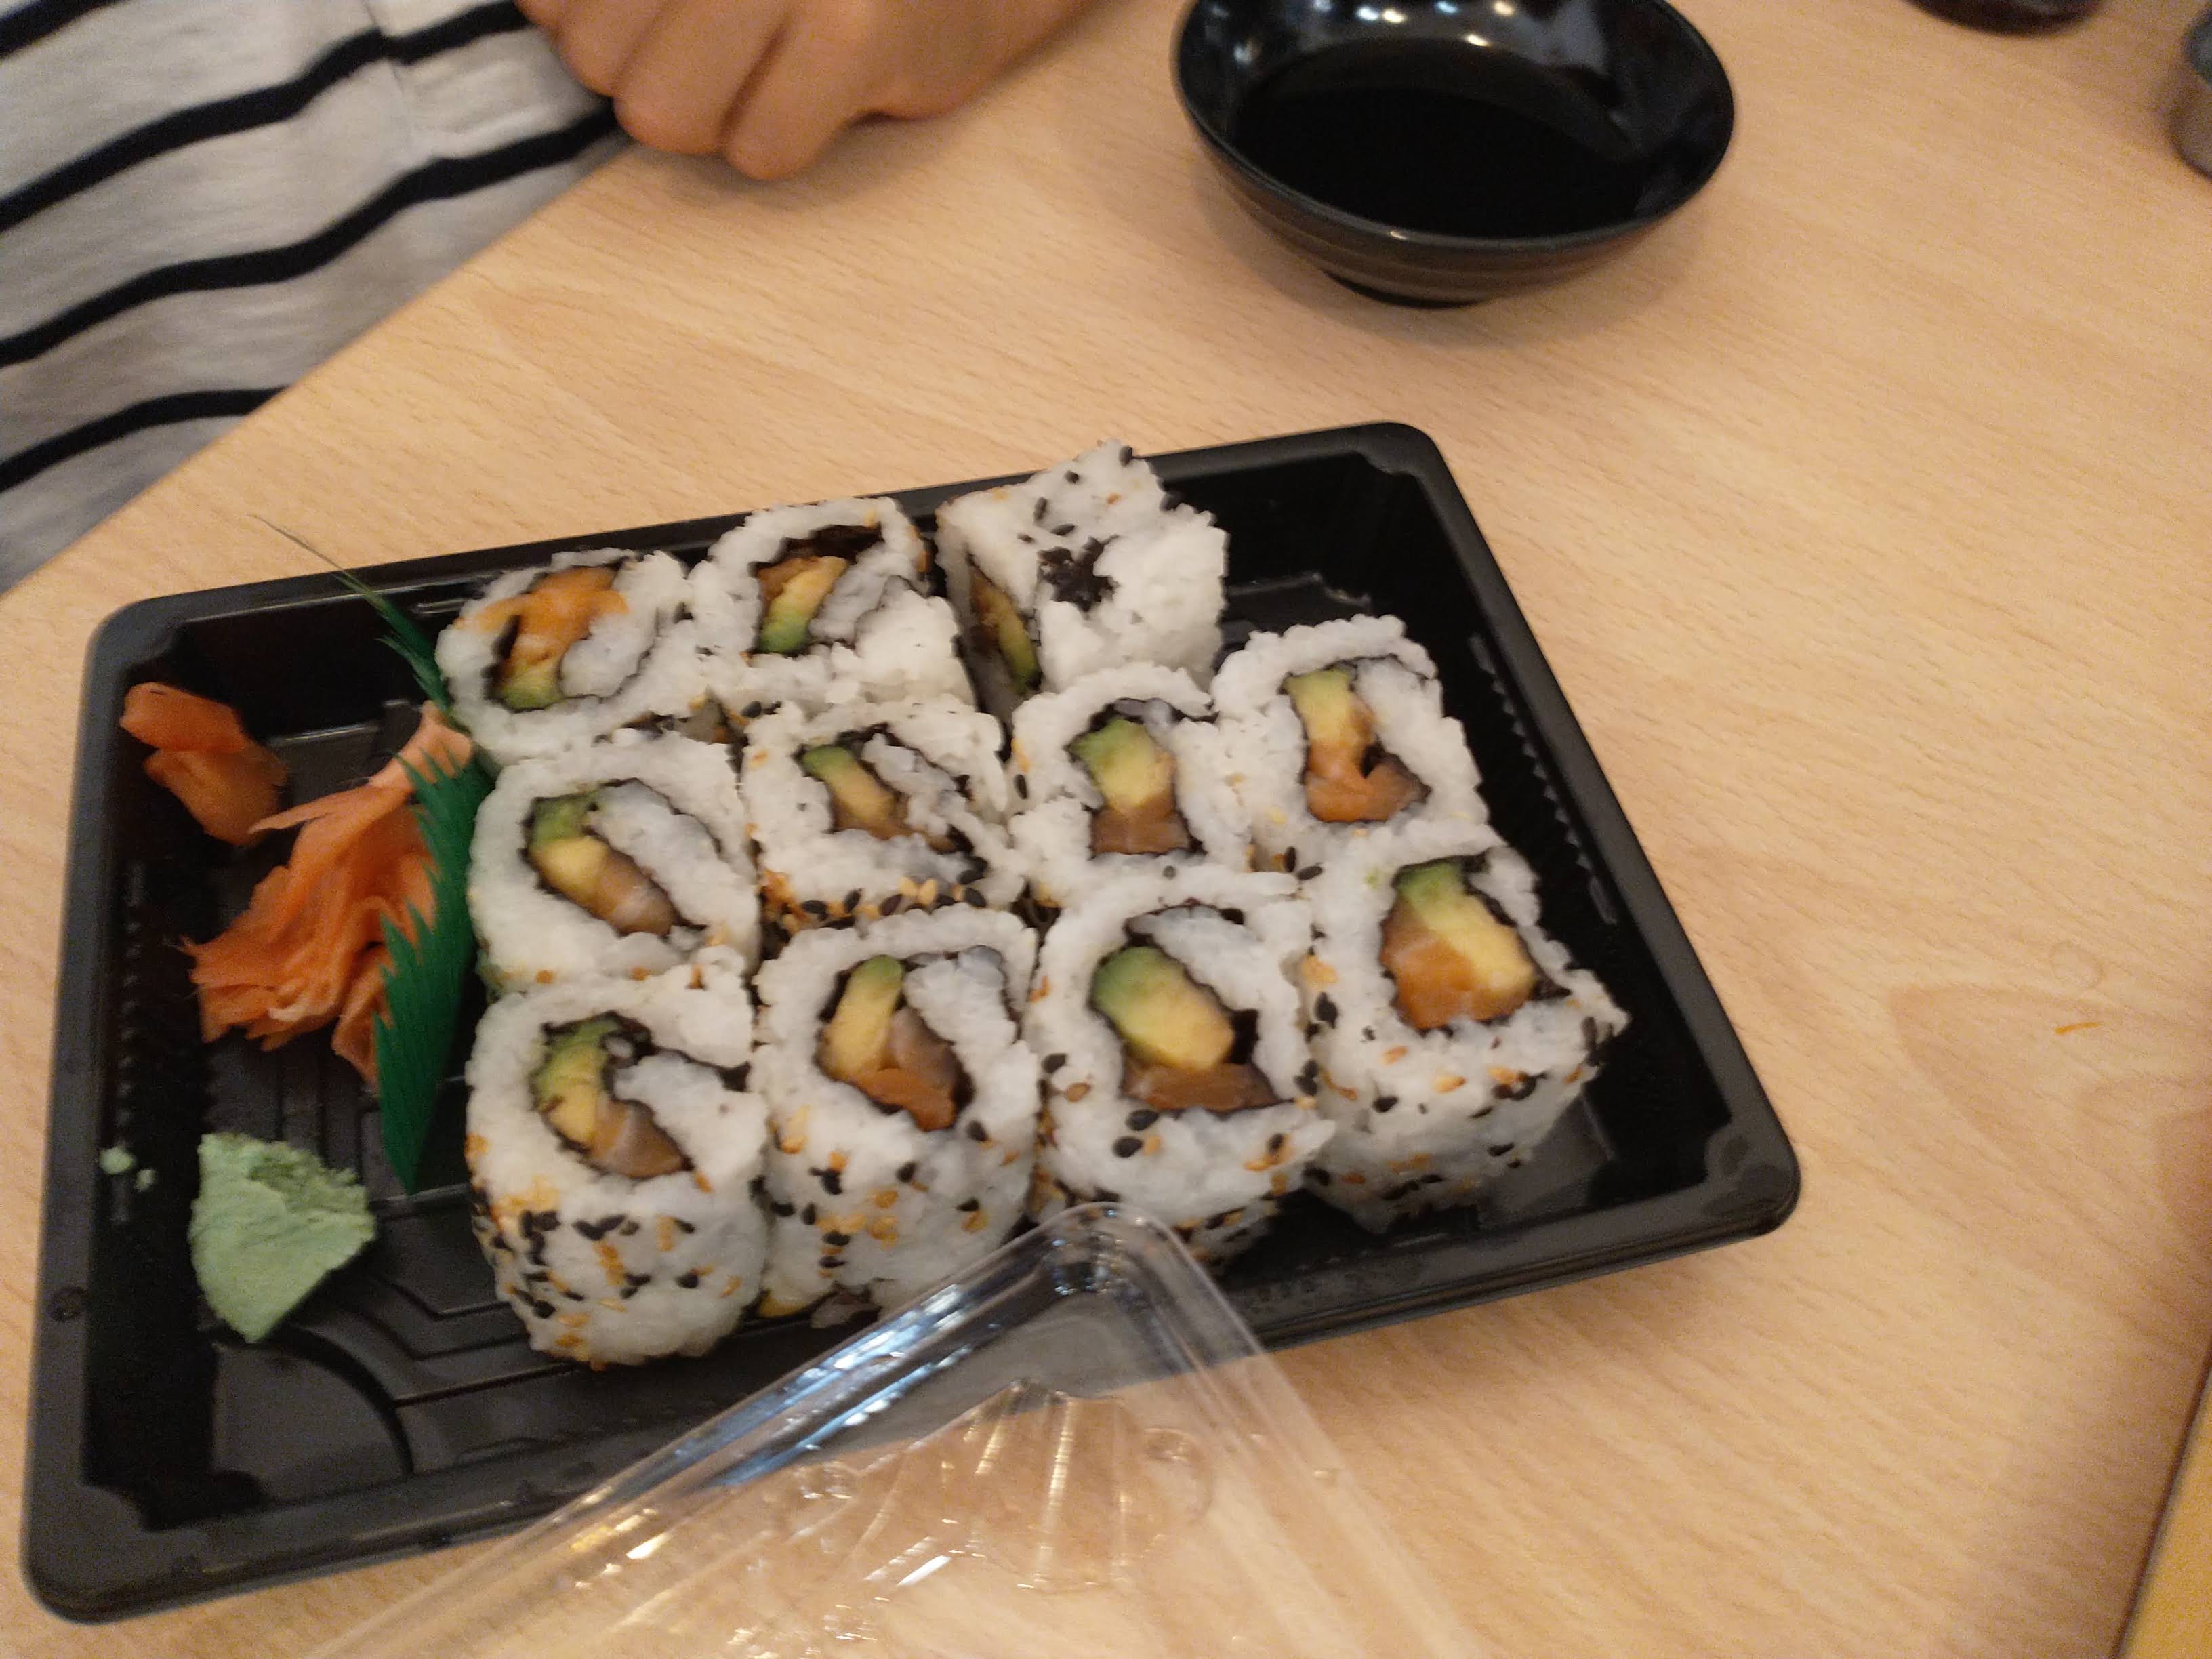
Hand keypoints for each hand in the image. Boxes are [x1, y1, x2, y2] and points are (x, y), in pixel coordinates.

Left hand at [518, 0, 1091, 179]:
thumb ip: (625, 0)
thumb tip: (545, 22)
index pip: (551, 6)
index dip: (589, 28)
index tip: (658, 23)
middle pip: (594, 58)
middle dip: (647, 77)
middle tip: (717, 55)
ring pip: (662, 112)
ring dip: (708, 120)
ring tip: (762, 81)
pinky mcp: (854, 39)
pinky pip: (758, 148)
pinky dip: (780, 143)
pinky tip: (818, 98)